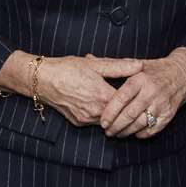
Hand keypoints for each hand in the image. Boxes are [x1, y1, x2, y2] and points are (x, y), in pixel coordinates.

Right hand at [0, 52, 144, 126]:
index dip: (137, 97)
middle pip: (120, 114)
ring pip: (109, 120)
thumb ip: (120, 66)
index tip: (144, 91)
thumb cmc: (67, 68)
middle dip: (128, 107)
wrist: (42, 80)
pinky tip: (101, 103)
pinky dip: (101, 114)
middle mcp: (96, 111)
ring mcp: (86, 119)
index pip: (129, 102)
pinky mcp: (78, 122)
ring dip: (114, 112)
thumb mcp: (95, 64)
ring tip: (120, 102)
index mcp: (103, 96)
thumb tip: (140, 65)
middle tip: (137, 100)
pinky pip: (96, 121)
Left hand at [99, 47, 185, 137]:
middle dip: (116, 126)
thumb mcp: (136, 64)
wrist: (183, 73)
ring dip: (126, 132)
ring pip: (140, 124)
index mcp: (140, 79)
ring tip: (117, 134)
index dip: (110, 112)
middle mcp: (151, 91)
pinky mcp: (169, 113)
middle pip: (129, 114)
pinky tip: (133, 133)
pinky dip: (141, 134)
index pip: (121, 98)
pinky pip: (153, 129)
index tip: (102, 121)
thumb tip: (88, 58)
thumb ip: (113, 65)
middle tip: (107, 131)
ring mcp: (161, 103)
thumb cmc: (155, 69)